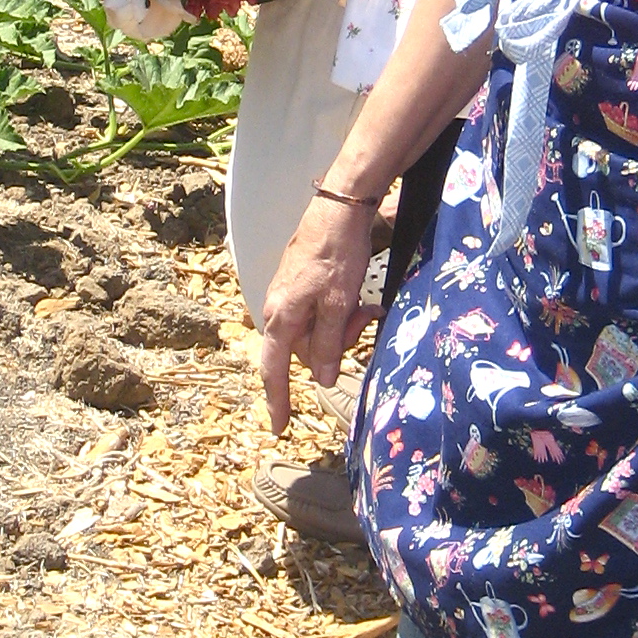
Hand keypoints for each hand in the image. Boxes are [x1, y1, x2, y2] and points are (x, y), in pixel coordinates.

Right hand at [259, 194, 382, 434]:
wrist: (338, 210)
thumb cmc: (336, 254)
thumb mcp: (338, 304)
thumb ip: (328, 344)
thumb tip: (322, 380)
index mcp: (281, 317)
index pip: (274, 369)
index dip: (278, 400)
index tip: (279, 428)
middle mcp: (277, 309)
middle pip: (304, 351)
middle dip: (335, 345)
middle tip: (362, 320)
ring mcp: (287, 297)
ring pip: (315, 332)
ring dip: (342, 326)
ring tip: (363, 305)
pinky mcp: (300, 286)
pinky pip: (318, 314)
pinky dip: (339, 312)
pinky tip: (357, 299)